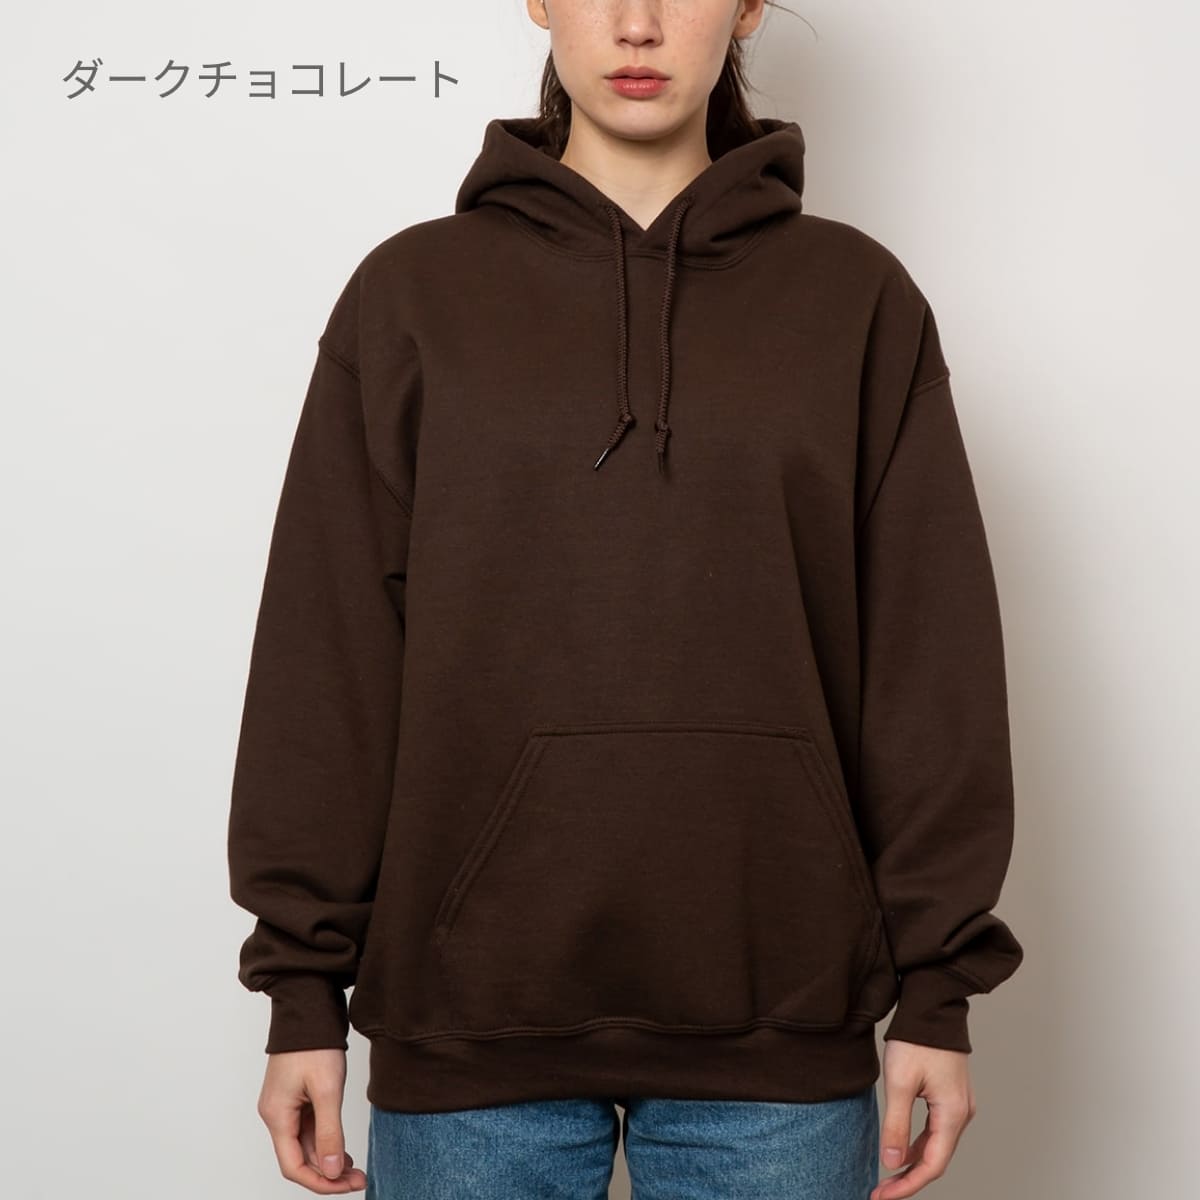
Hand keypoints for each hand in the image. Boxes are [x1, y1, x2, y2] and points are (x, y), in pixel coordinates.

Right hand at [256, 1048, 366, 1193]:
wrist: (309, 1009)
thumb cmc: (314, 1044)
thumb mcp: (326, 1090)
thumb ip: (329, 1133)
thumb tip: (331, 1170)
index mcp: (277, 1116)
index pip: (293, 1166)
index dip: (320, 1181)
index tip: (346, 1185)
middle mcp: (277, 1114)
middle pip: (300, 1158)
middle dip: (328, 1172)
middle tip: (358, 1178)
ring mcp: (286, 1106)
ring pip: (306, 1144)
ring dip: (329, 1158)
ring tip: (355, 1168)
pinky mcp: (296, 1097)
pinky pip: (309, 1128)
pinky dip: (326, 1141)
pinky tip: (342, 1148)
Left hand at [870, 1039, 975, 1198]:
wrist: (932, 1007)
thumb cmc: (916, 1040)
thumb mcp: (899, 1083)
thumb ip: (896, 1125)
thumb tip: (892, 1164)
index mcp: (953, 1114)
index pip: (932, 1165)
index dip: (907, 1185)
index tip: (882, 1196)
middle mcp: (962, 1114)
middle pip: (936, 1159)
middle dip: (908, 1178)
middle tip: (880, 1191)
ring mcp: (959, 1105)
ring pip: (937, 1145)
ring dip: (913, 1162)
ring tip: (887, 1176)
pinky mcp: (951, 1095)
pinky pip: (937, 1129)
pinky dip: (919, 1143)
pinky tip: (902, 1149)